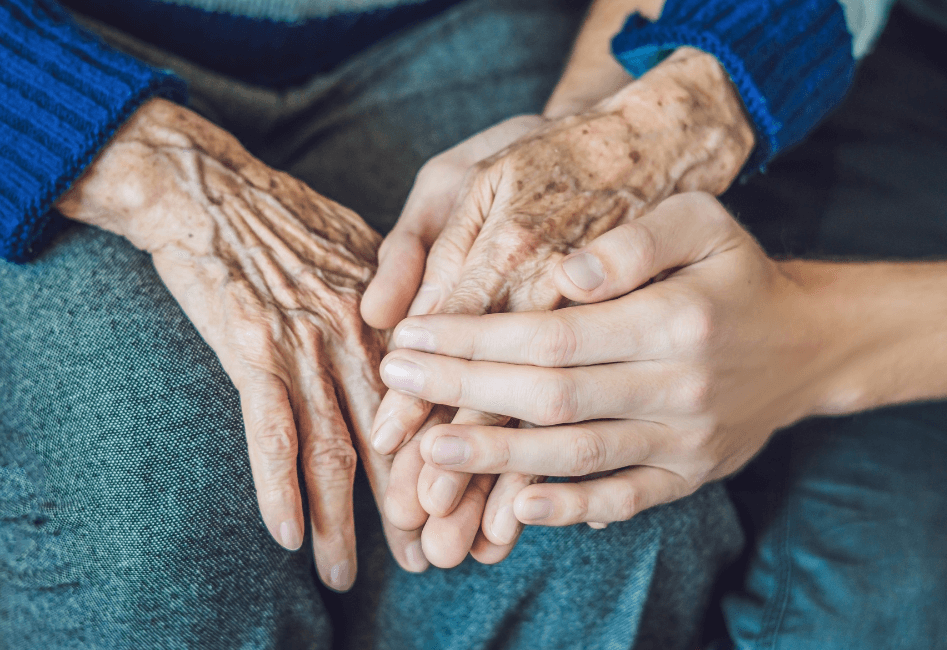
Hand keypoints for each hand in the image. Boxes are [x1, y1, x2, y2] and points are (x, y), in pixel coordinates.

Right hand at [56, 99, 420, 588]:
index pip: (434, 404)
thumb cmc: (286, 216)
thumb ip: (397, 306)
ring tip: (350, 575)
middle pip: (397, 439)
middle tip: (430, 559)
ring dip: (343, 520)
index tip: (463, 506)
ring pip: (335, 448)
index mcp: (395, 314)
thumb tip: (419, 345)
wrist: (209, 186)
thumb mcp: (363, 249)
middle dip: (411, 506)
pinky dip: (278, 488)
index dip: (449, 461)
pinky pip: (270, 432)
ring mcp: (308, 343)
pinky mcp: (252, 348)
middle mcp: (362, 335)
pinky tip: (287, 536)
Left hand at [365, 48, 755, 567]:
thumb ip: (632, 241)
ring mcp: (685, 440)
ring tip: (428, 450)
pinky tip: (514, 504)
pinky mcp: (689, 475)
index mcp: (675, 318)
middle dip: (462, 392)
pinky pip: (623, 499)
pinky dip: (568, 508)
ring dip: (494, 458)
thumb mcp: (702, 221)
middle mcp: (679, 386)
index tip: (413, 335)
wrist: (809, 344)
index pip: (552, 335)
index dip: (474, 340)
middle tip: (396, 384)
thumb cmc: (738, 272)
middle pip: (550, 398)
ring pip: (575, 457)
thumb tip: (562, 275)